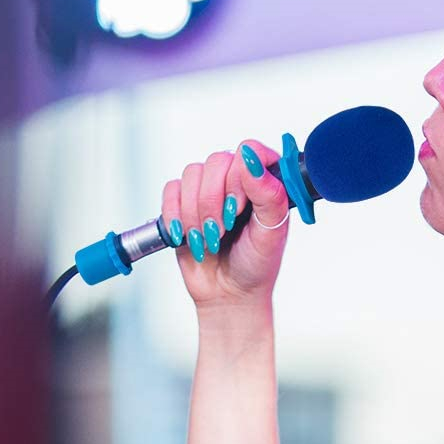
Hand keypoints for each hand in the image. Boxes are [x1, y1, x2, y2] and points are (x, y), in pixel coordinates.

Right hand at [160, 140, 290, 312]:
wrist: (229, 293)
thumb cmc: (257, 263)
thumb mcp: (272, 233)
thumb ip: (269, 195)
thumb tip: (252, 161)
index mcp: (266, 181)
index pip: (250, 150)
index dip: (240, 175)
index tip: (240, 207)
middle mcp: (237, 179)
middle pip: (217, 161)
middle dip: (215, 201)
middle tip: (223, 230)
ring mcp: (209, 188)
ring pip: (192, 173)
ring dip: (197, 213)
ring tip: (210, 239)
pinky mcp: (183, 201)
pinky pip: (171, 190)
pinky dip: (176, 215)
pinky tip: (187, 236)